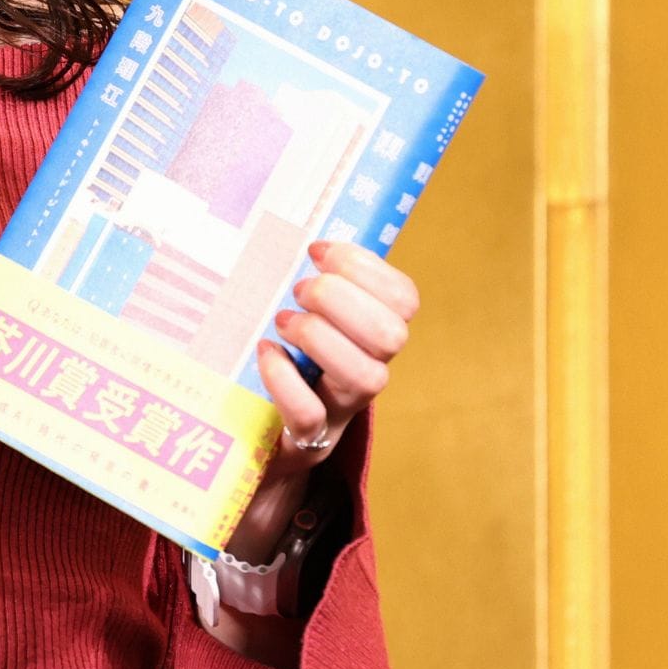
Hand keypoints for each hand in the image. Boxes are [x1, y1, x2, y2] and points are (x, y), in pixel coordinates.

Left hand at [256, 238, 419, 478]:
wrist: (262, 434)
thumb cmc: (286, 358)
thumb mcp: (306, 315)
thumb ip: (314, 282)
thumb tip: (295, 230)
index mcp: (373, 334)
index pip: (404, 297)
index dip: (365, 267)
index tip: (318, 250)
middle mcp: (369, 370)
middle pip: (392, 334)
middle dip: (342, 300)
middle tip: (299, 291)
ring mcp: (342, 407)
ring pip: (367, 376)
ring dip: (320, 336)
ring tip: (283, 320)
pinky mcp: (309, 437)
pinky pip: (310, 413)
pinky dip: (284, 379)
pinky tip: (266, 353)